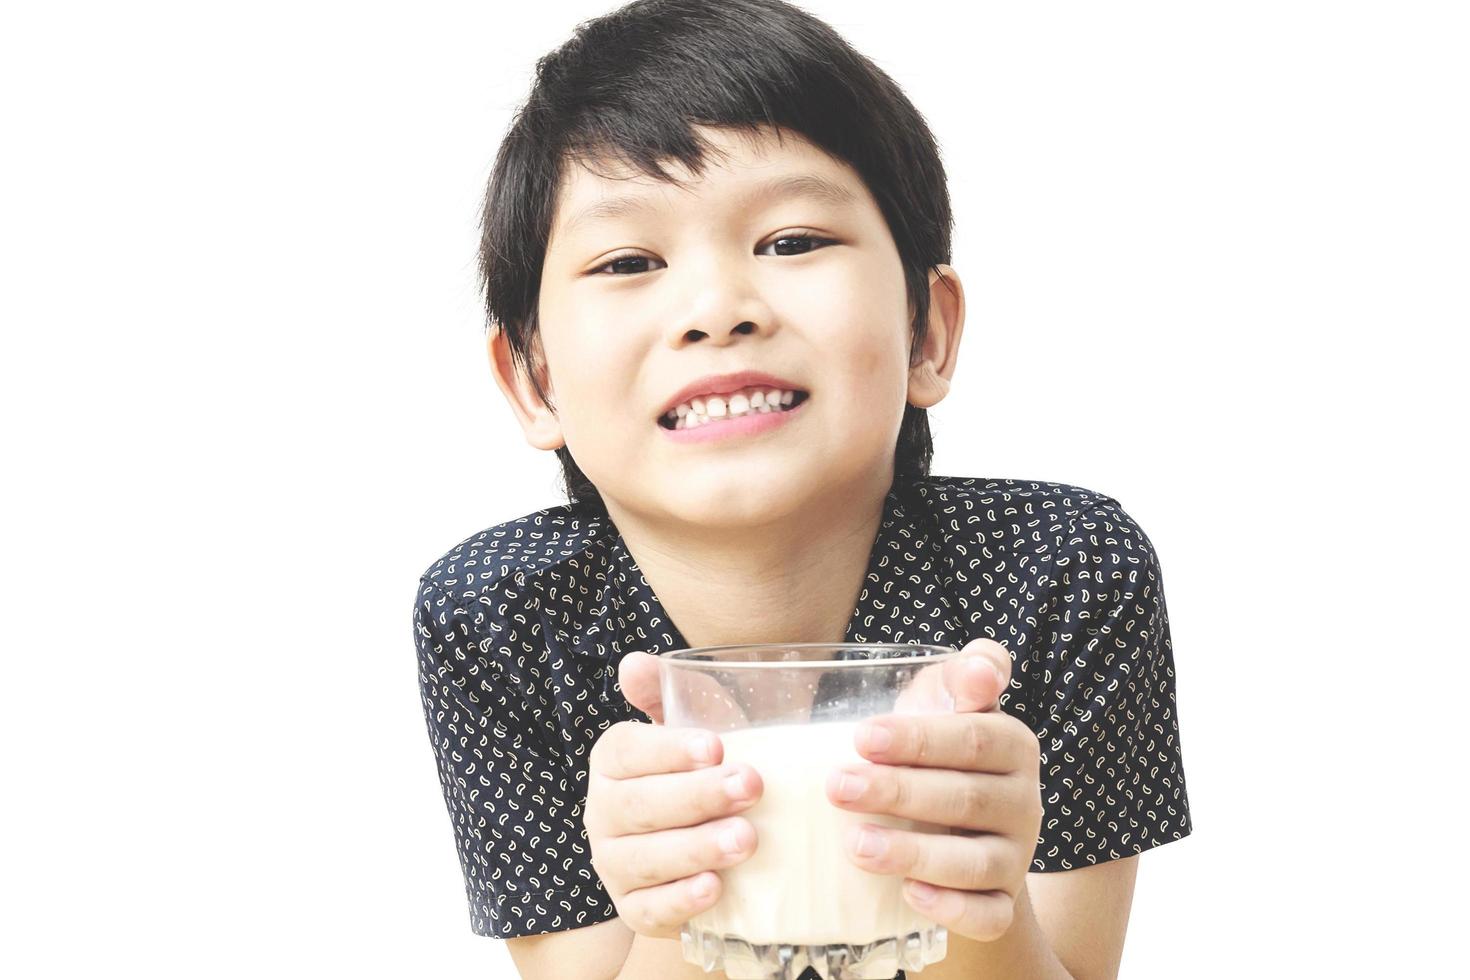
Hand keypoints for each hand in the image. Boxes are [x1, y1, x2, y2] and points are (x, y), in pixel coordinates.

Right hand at [584, 651, 763, 939]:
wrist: (703, 838)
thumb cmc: (699, 772)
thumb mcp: (690, 726)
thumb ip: (662, 692)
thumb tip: (634, 664)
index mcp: (612, 761)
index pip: (627, 750)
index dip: (668, 749)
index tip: (716, 746)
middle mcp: (603, 812)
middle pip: (639, 805)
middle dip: (697, 796)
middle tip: (750, 786)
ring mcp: (614, 864)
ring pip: (644, 859)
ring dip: (696, 848)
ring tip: (746, 839)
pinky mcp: (632, 909)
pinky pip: (648, 911)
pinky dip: (680, 901)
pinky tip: (716, 888)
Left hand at [823, 638, 1042, 941]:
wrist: (953, 830)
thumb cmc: (935, 753)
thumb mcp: (941, 704)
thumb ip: (958, 677)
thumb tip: (981, 671)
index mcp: (1012, 745)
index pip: (974, 738)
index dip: (919, 739)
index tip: (861, 737)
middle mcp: (1023, 802)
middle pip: (966, 798)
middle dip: (898, 792)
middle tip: (836, 787)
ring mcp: (1015, 858)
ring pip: (976, 862)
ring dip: (915, 853)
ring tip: (855, 845)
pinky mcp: (1002, 905)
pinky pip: (990, 916)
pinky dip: (953, 909)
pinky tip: (909, 895)